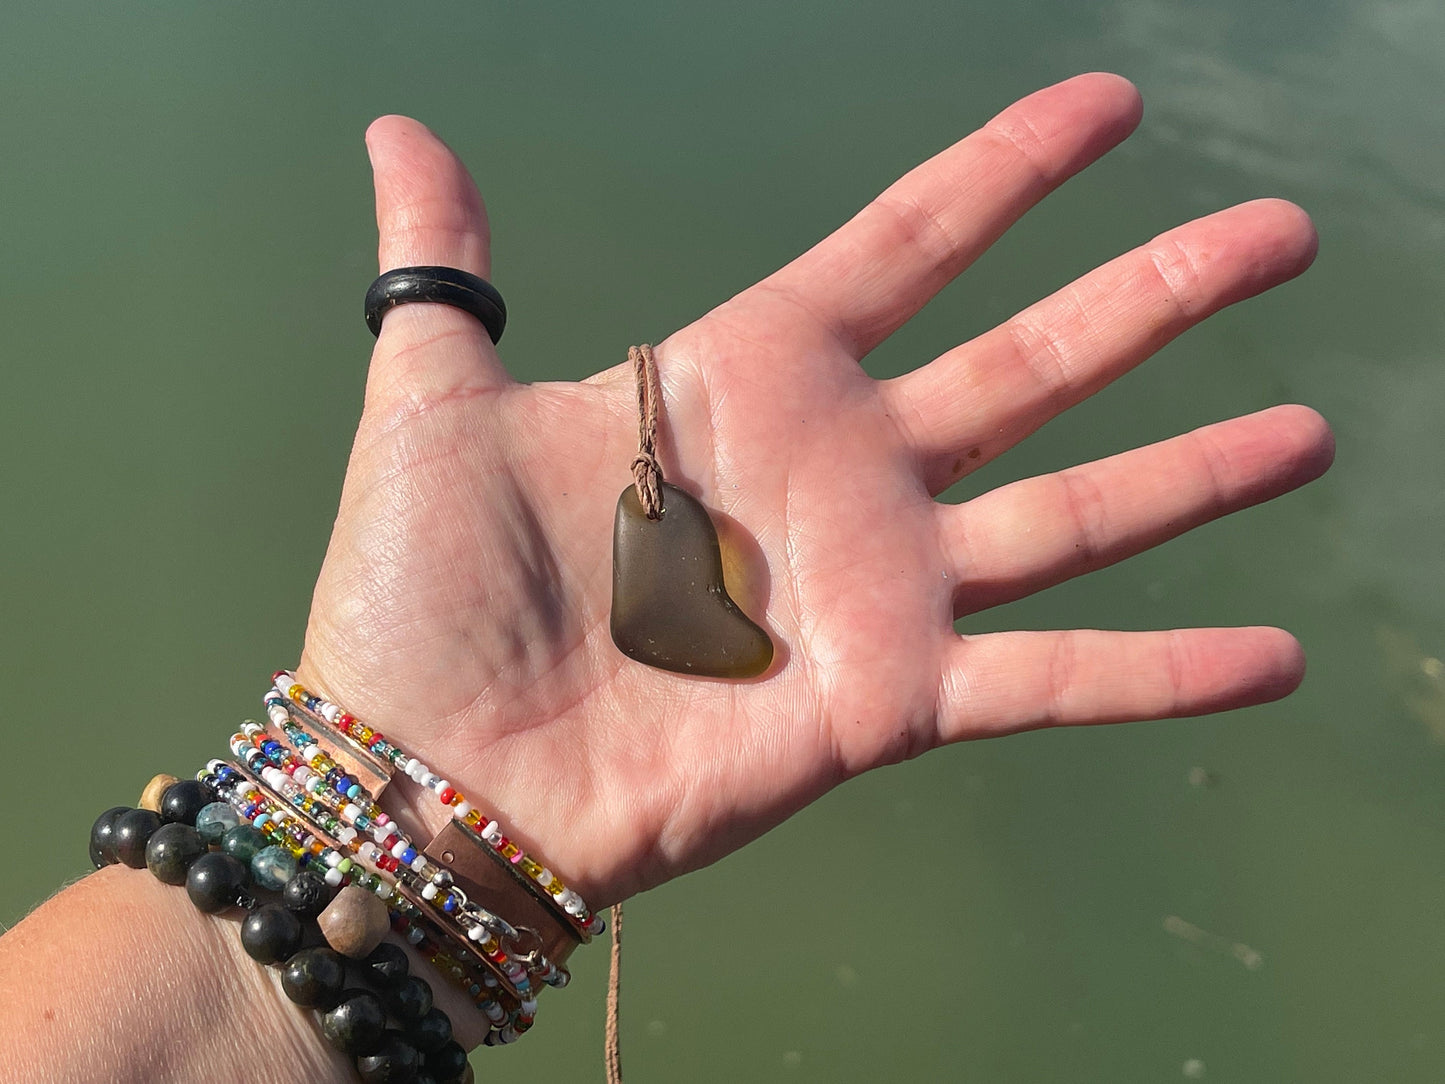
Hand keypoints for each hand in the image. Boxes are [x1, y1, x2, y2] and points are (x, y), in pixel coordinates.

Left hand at [297, 72, 1331, 907]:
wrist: (425, 772)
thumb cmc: (418, 592)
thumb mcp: (433, 402)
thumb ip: (444, 264)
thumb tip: (404, 128)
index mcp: (745, 380)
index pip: (910, 244)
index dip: (1009, 174)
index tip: (1112, 108)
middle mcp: (836, 475)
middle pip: (1033, 361)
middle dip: (1157, 295)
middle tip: (1282, 232)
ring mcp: (874, 590)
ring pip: (1073, 512)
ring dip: (1197, 472)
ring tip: (1310, 429)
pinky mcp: (887, 704)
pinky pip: (1050, 681)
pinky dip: (1161, 673)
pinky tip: (1272, 655)